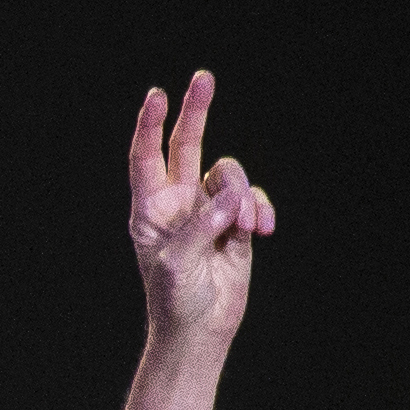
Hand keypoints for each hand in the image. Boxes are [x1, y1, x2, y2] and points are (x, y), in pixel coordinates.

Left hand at [127, 72, 274, 348]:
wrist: (200, 331)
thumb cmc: (174, 301)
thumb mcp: (177, 263)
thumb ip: (201, 225)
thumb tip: (231, 197)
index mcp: (150, 209)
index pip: (146, 158)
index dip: (150, 126)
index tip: (157, 97)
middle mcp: (177, 203)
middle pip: (185, 145)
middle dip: (195, 112)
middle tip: (203, 78)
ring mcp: (207, 211)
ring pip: (228, 175)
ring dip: (240, 195)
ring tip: (245, 227)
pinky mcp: (235, 224)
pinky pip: (251, 199)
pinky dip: (259, 209)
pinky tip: (263, 230)